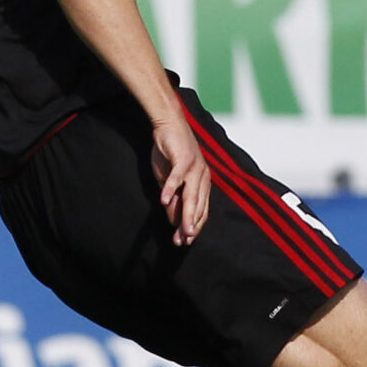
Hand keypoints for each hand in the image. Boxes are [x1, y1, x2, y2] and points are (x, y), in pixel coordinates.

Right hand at [149, 112, 210, 245]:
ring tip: (182, 229)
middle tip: (184, 241)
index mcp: (202, 183)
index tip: (184, 241)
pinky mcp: (183, 158)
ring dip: (186, 214)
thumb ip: (174, 198)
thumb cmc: (171, 153)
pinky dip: (171, 188)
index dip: (194, 225)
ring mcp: (194, 168)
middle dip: (191, 225)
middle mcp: (202, 177)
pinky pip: (176, 177)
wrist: (170, 125)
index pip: (201, 209)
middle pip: (198, 206)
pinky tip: (164, 201)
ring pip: (191, 195)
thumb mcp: (170, 180)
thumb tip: (174, 218)